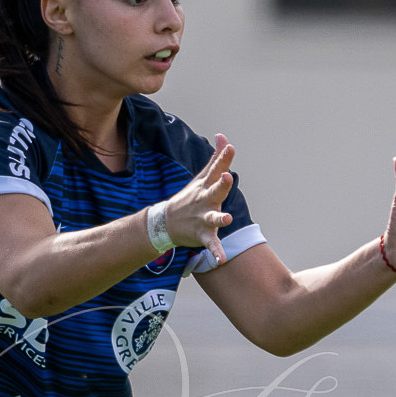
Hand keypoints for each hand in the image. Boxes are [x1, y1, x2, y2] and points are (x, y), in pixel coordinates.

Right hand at [165, 135, 236, 263]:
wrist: (165, 223)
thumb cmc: (189, 198)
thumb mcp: (202, 177)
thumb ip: (215, 158)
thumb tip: (223, 136)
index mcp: (206, 186)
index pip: (216, 169)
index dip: (223, 158)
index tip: (230, 146)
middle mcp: (205, 200)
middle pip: (216, 190)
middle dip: (222, 184)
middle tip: (228, 176)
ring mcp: (203, 218)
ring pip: (213, 217)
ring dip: (220, 218)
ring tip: (227, 218)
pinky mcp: (203, 235)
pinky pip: (211, 244)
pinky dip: (216, 252)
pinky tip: (222, 260)